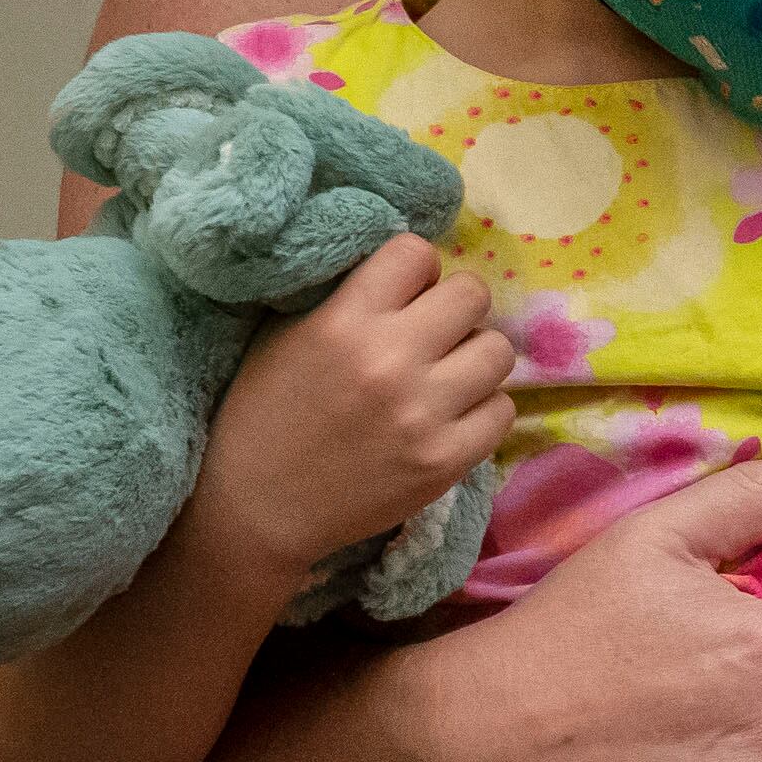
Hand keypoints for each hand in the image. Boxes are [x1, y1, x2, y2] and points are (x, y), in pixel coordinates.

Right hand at [198, 235, 511, 576]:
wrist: (257, 508)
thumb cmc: (263, 414)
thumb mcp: (285, 334)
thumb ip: (346, 294)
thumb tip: (407, 267)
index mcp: (345, 321)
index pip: (416, 252)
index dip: (414, 270)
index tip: (404, 294)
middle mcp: (391, 360)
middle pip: (472, 294)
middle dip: (454, 308)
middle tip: (434, 333)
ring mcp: (424, 414)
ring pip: (498, 351)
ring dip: (474, 358)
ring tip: (445, 376)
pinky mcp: (446, 461)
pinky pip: (504, 411)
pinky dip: (482, 410)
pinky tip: (450, 417)